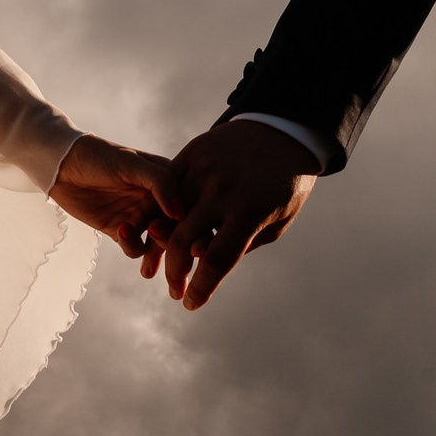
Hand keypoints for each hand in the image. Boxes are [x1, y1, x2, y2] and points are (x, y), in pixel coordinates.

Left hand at [49, 134, 182, 259]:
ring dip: (155, 249)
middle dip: (176, 241)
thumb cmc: (100, 157)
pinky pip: (136, 249)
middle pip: (179, 229)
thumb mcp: (132, 163)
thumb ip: (160, 182)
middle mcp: (159, 200)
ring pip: (159, 243)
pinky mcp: (122, 232)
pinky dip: (133, 247)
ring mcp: (141, 217)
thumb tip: (181, 213)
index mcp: (169, 179)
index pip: (192, 204)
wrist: (62, 166)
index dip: (197, 222)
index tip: (195, 237)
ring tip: (139, 238)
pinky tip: (122, 234)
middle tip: (160, 237)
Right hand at [148, 119, 317, 309]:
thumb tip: (208, 266)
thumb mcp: (276, 221)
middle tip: (175, 290)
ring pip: (166, 216)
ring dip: (157, 248)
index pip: (216, 260)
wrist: (283, 130)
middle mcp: (222, 191)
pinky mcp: (191, 154)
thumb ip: (244, 245)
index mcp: (249, 211)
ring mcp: (203, 170)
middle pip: (183, 242)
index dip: (200, 289)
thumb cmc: (285, 185)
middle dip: (175, 274)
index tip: (191, 305)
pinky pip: (163, 188)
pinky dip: (152, 213)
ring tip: (155, 268)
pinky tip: (149, 233)